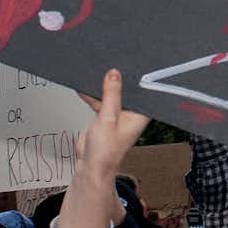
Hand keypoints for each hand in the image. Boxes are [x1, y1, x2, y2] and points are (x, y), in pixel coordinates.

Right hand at [55, 70, 148, 227]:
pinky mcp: (104, 118)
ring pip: (112, 95)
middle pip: (126, 91)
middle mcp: (131, 114)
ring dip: (104, 86)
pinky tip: (85, 86)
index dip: (139, 78)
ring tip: (98, 70)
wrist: (90, 165)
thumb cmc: (105, 151)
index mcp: (139, 115)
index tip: (134, 62)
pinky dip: (93, 95)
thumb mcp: (108, 117)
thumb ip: (111, 94)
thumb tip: (114, 74)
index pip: (142, 91)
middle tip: (114, 61)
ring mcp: (117, 115)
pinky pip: (100, 101)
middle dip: (119, 79)